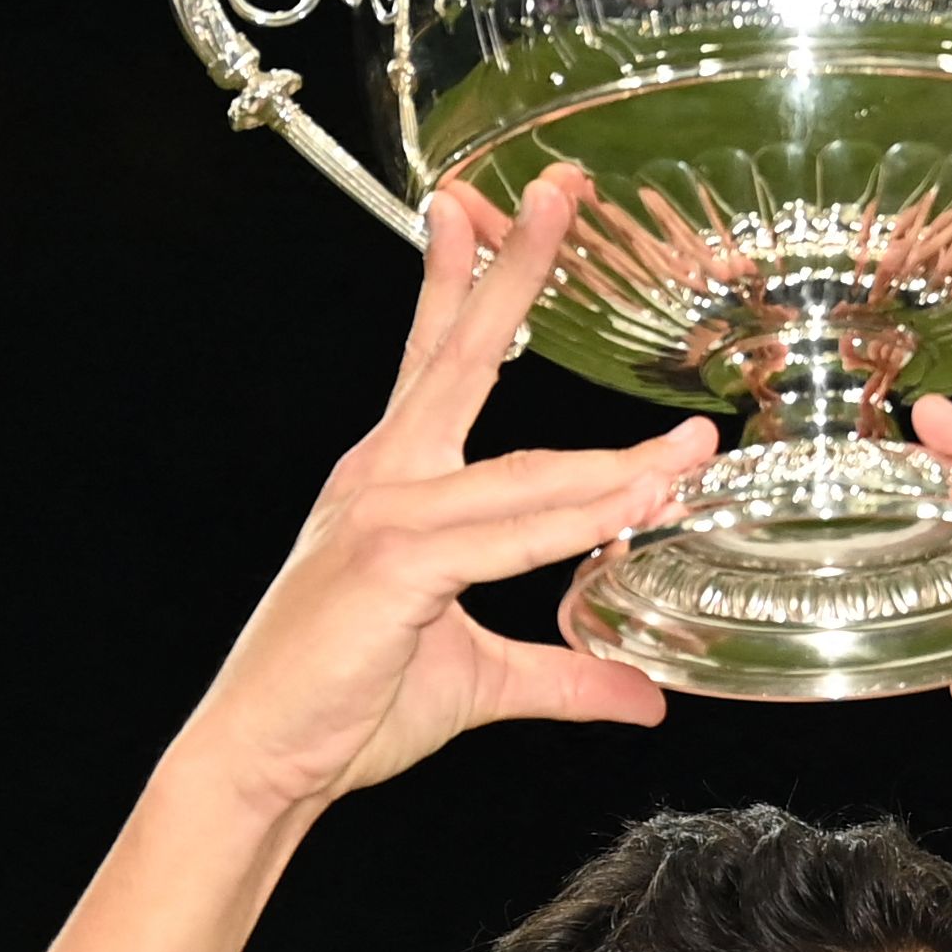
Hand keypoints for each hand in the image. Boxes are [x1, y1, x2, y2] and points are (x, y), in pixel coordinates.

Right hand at [165, 171, 719, 816]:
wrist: (261, 764)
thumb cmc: (344, 707)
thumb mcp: (478, 678)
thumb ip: (563, 674)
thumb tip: (642, 693)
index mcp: (391, 482)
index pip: (432, 361)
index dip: (456, 281)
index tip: (469, 208)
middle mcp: (384, 479)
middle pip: (459, 355)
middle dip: (512, 269)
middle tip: (559, 188)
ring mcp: (385, 516)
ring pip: (525, 474)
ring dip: (616, 463)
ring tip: (691, 449)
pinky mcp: (393, 564)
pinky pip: (510, 534)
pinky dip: (579, 520)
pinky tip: (640, 506)